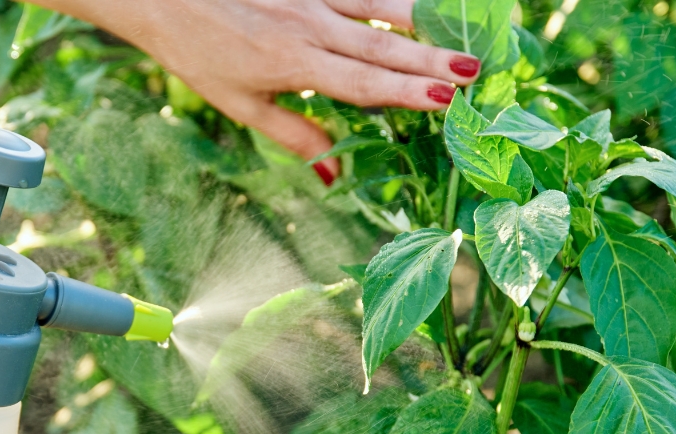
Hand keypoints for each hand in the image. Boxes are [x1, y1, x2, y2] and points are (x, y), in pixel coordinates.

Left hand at [44, 0, 478, 181]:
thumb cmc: (198, 52)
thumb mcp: (240, 105)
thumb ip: (295, 136)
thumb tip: (337, 174)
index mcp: (292, 64)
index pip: (361, 82)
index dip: (405, 91)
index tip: (446, 99)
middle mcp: (309, 25)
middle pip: (381, 47)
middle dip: (431, 61)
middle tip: (477, 73)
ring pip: (380, 9)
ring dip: (424, 26)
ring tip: (464, 41)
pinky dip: (394, 2)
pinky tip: (423, 12)